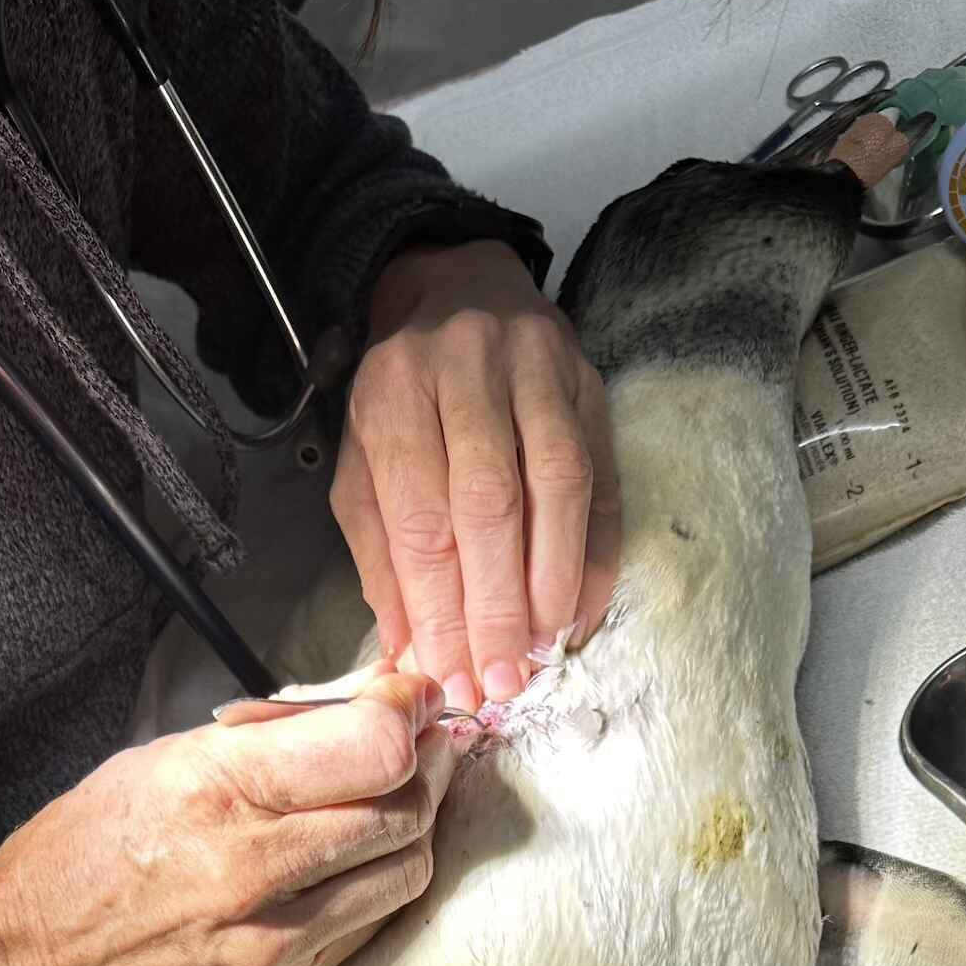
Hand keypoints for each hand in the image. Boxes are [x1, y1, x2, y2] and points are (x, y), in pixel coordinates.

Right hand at [0, 672, 458, 965]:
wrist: (28, 962)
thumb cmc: (88, 848)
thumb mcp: (166, 757)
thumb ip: (274, 734)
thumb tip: (371, 705)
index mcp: (215, 790)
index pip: (371, 748)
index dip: (410, 713)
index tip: (415, 697)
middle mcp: (251, 869)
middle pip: (402, 808)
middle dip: (426, 763)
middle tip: (423, 740)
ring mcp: (273, 940)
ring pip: (405, 871)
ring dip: (415, 824)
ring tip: (398, 795)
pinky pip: (372, 923)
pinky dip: (382, 879)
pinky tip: (363, 853)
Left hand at [332, 239, 620, 711]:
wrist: (457, 287)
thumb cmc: (402, 396)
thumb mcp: (361, 461)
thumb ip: (378, 551)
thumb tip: (405, 645)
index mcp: (395, 392)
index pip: (421, 516)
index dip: (439, 605)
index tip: (450, 673)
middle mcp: (468, 371)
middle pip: (490, 503)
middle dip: (497, 604)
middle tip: (500, 678)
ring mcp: (538, 370)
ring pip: (557, 485)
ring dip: (553, 581)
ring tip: (542, 649)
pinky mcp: (590, 383)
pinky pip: (604, 476)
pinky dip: (597, 553)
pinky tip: (582, 609)